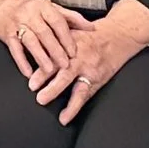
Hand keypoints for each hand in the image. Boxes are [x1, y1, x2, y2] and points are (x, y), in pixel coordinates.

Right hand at [0, 0, 90, 81]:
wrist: (0, 5)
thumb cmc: (30, 8)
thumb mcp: (51, 8)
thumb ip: (70, 17)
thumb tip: (91, 28)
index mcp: (43, 6)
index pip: (57, 22)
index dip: (66, 37)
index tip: (74, 51)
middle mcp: (30, 13)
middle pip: (45, 33)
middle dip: (56, 50)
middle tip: (65, 64)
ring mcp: (17, 24)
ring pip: (30, 41)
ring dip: (40, 56)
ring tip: (49, 70)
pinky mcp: (7, 34)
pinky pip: (15, 49)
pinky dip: (21, 62)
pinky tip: (28, 72)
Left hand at [30, 0, 148, 124]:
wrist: (119, 36)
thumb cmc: (91, 34)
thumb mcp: (72, 29)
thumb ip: (54, 36)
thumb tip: (30, 44)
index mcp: (69, 41)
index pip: (51, 50)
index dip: (39, 59)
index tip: (29, 73)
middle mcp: (78, 55)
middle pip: (61, 66)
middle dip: (45, 76)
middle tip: (33, 86)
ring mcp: (88, 68)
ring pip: (73, 82)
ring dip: (58, 92)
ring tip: (43, 100)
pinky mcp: (96, 79)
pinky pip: (84, 95)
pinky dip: (74, 107)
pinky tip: (64, 118)